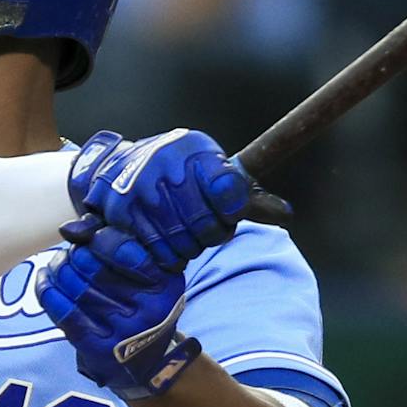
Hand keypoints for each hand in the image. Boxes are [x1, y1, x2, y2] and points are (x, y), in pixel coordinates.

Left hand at [36, 221, 201, 399]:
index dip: (98, 238)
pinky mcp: (99, 349)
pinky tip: (45, 280)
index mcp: (165, 284)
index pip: (123, 249)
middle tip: (72, 253)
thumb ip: (118, 244)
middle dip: (75, 253)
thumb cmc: (141, 305)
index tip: (91, 239)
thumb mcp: (147, 275)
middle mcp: (150, 310)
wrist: (144, 362)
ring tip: (58, 265)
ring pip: (75, 287)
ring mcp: (124, 333)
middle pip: (93, 266)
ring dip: (59, 270)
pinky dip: (47, 291)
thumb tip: (70, 229)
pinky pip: (63, 312)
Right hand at [67, 128, 290, 271]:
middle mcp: (165, 162)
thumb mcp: (214, 174)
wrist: (124, 166)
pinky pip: (160, 253)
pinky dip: (170, 257)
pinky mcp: (122, 212)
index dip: (234, 212)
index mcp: (195, 149)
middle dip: (214, 234)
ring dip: (192, 248)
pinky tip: (169, 244)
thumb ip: (247, 195)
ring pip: (185, 244)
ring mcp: (141, 188)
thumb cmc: (184, 175)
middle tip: (207, 229)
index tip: (229, 213)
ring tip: (187, 235)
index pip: (230, 191)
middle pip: (208, 226)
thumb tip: (285, 214)